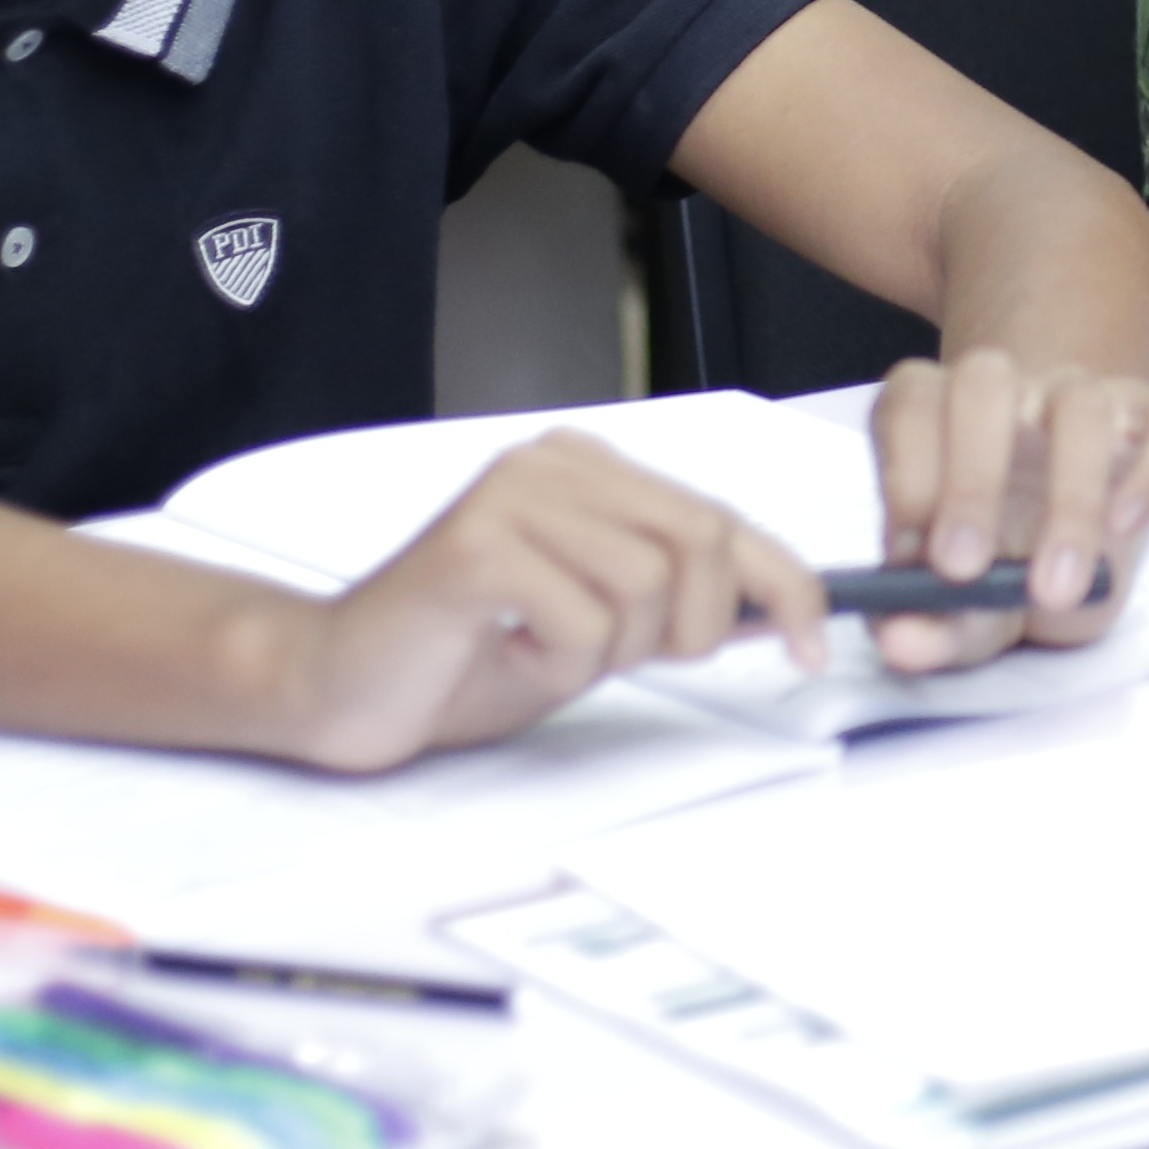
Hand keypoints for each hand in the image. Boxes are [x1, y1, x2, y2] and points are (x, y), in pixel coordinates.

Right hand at [281, 429, 820, 771]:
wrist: (335, 685)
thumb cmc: (460, 657)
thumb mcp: (594, 631)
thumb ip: (672, 606)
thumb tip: (774, 607)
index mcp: (588, 470)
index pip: (721, 517)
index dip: (783, 583)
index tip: (812, 645)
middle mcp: (552, 463)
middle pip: (699, 541)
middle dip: (693, 626)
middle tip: (637, 663)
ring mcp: (511, 496)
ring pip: (645, 584)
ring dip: (611, 652)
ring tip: (544, 654)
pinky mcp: (474, 546)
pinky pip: (579, 620)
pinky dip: (558, 664)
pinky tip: (503, 654)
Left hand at [866, 352, 1148, 673]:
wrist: (1071, 568)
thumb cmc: (999, 574)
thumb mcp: (960, 613)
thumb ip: (930, 622)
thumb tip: (901, 640)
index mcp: (937, 419)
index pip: (911, 402)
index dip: (907, 469)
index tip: (913, 553)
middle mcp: (1006, 392)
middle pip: (984, 381)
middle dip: (972, 478)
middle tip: (965, 569)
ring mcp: (1083, 397)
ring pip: (1081, 401)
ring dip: (1070, 498)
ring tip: (1056, 590)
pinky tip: (1126, 529)